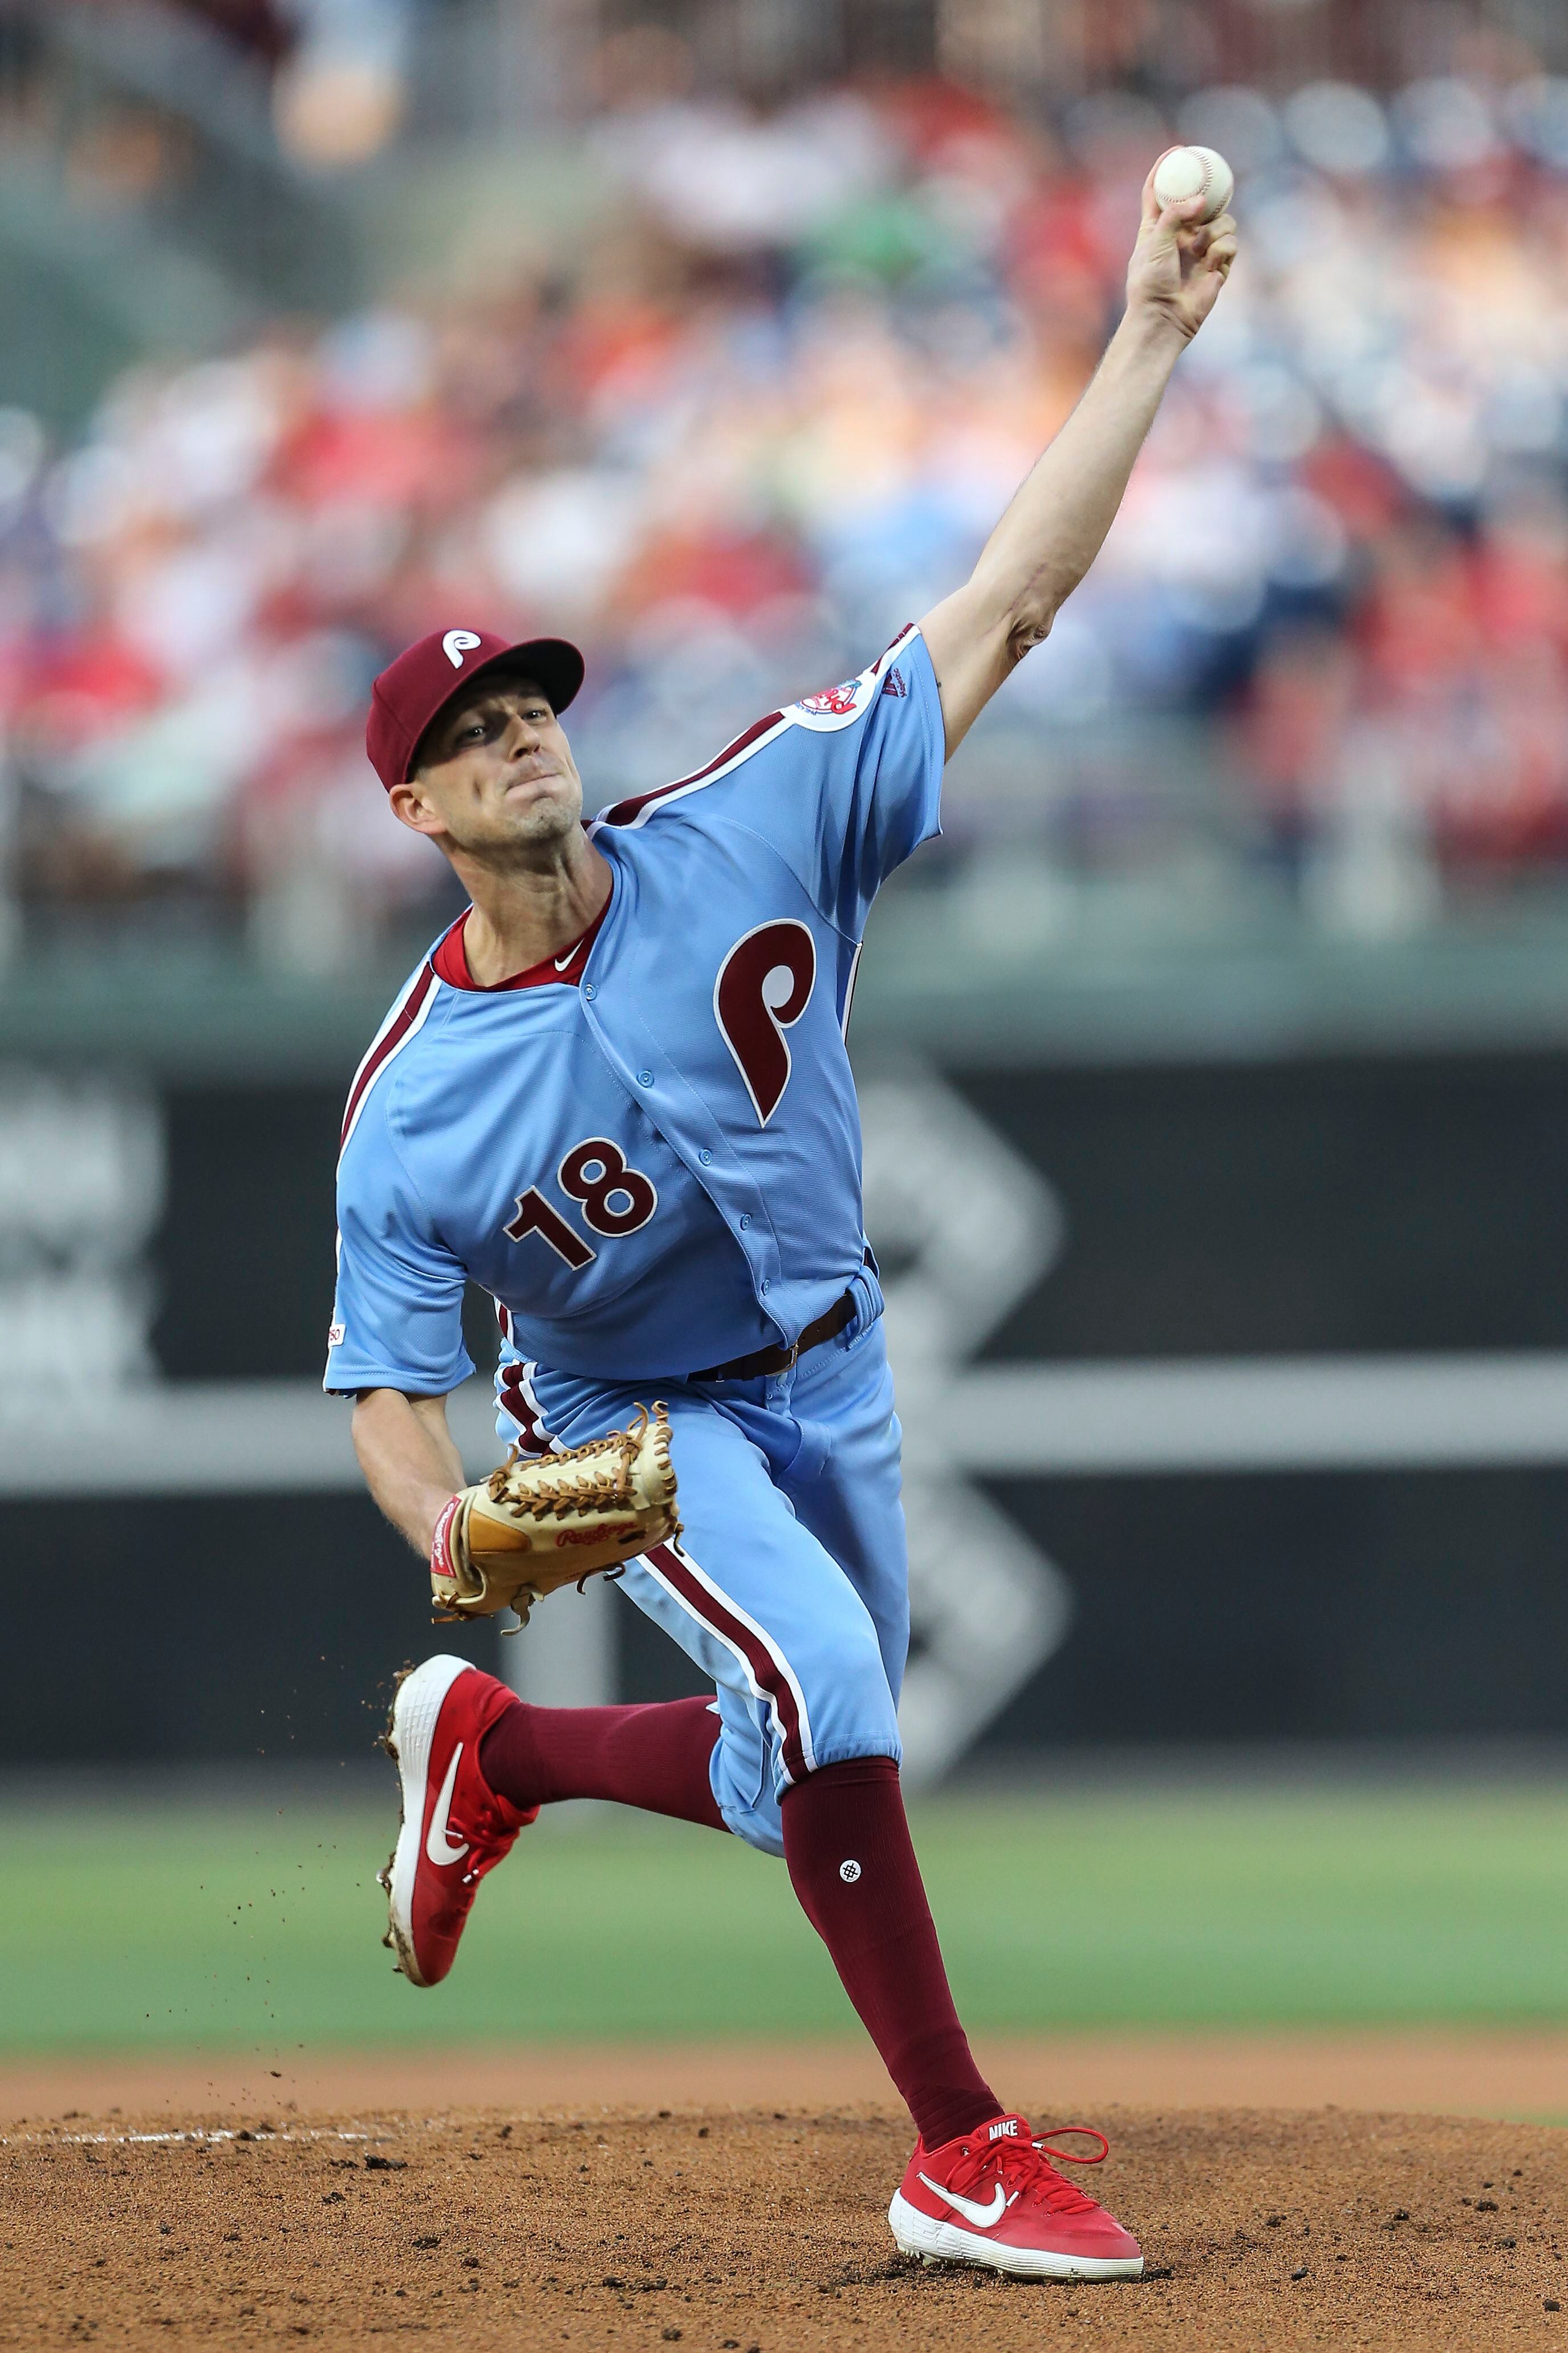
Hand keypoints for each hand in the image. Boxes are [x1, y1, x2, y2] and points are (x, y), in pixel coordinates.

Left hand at [1124, 162, 1237, 344]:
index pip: (1159, 192)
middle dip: (1207, 195)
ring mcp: (1201, 249)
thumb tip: (1202, 200)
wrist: (1164, 318)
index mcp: (1156, 228)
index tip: (1178, 150)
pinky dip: (1223, 250)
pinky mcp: (1218, 265)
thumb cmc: (1150, 283)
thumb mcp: (1155, 242)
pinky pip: (1230, 243)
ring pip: (1222, 220)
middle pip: (1200, 202)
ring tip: (1200, 248)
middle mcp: (1180, 236)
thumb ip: (1175, 215)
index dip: (1166, 169)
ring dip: (1216, 229)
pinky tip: (1211, 265)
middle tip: (1211, 188)